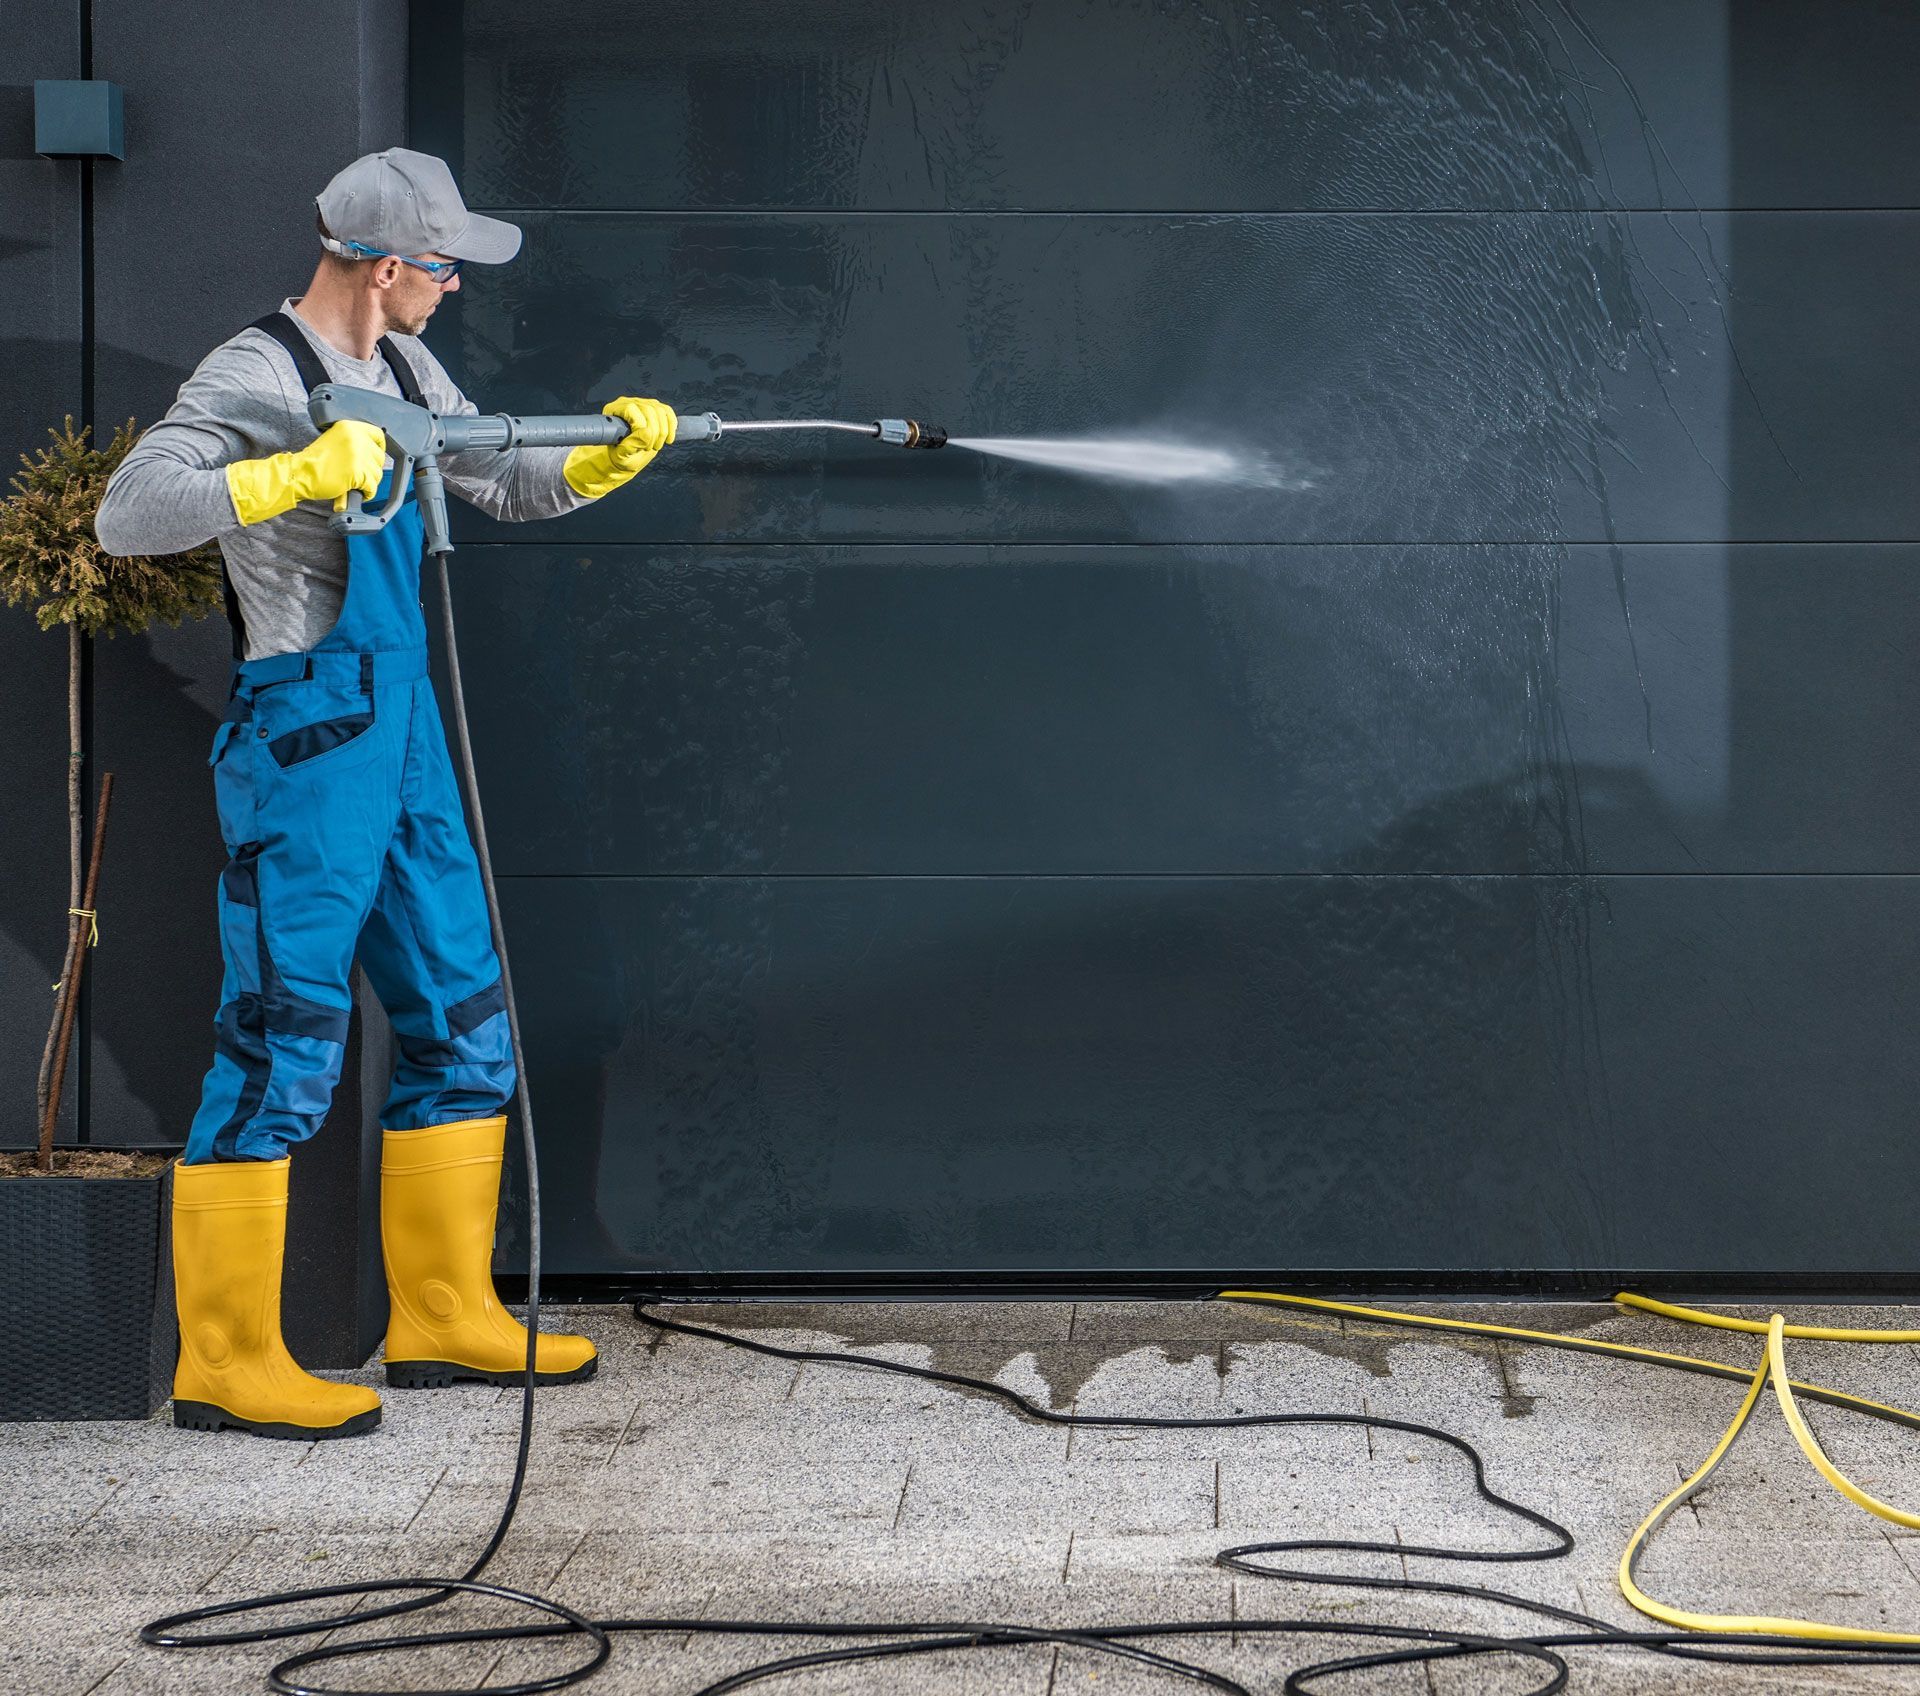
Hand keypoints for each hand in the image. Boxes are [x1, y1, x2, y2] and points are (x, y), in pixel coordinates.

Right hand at [296, 420, 388, 511]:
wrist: (300, 473)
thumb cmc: (313, 461)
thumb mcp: (334, 440)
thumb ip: (353, 442)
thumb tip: (372, 454)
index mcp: (350, 427)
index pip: (378, 435)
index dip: (379, 448)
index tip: (374, 458)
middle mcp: (356, 438)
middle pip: (380, 457)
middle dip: (372, 469)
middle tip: (361, 475)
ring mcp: (358, 455)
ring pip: (377, 473)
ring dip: (369, 482)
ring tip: (356, 485)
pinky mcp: (358, 472)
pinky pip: (372, 487)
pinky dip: (367, 493)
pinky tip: (358, 493)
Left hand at [563, 397, 677, 499]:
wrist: (627, 456)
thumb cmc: (620, 456)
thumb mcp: (621, 456)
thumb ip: (630, 446)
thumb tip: (647, 433)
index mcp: (612, 411)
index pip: (631, 409)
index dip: (642, 427)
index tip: (644, 445)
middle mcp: (626, 403)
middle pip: (648, 409)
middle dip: (655, 432)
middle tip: (651, 448)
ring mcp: (641, 403)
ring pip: (660, 410)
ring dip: (663, 431)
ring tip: (657, 446)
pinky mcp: (654, 407)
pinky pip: (667, 411)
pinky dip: (672, 425)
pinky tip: (669, 438)